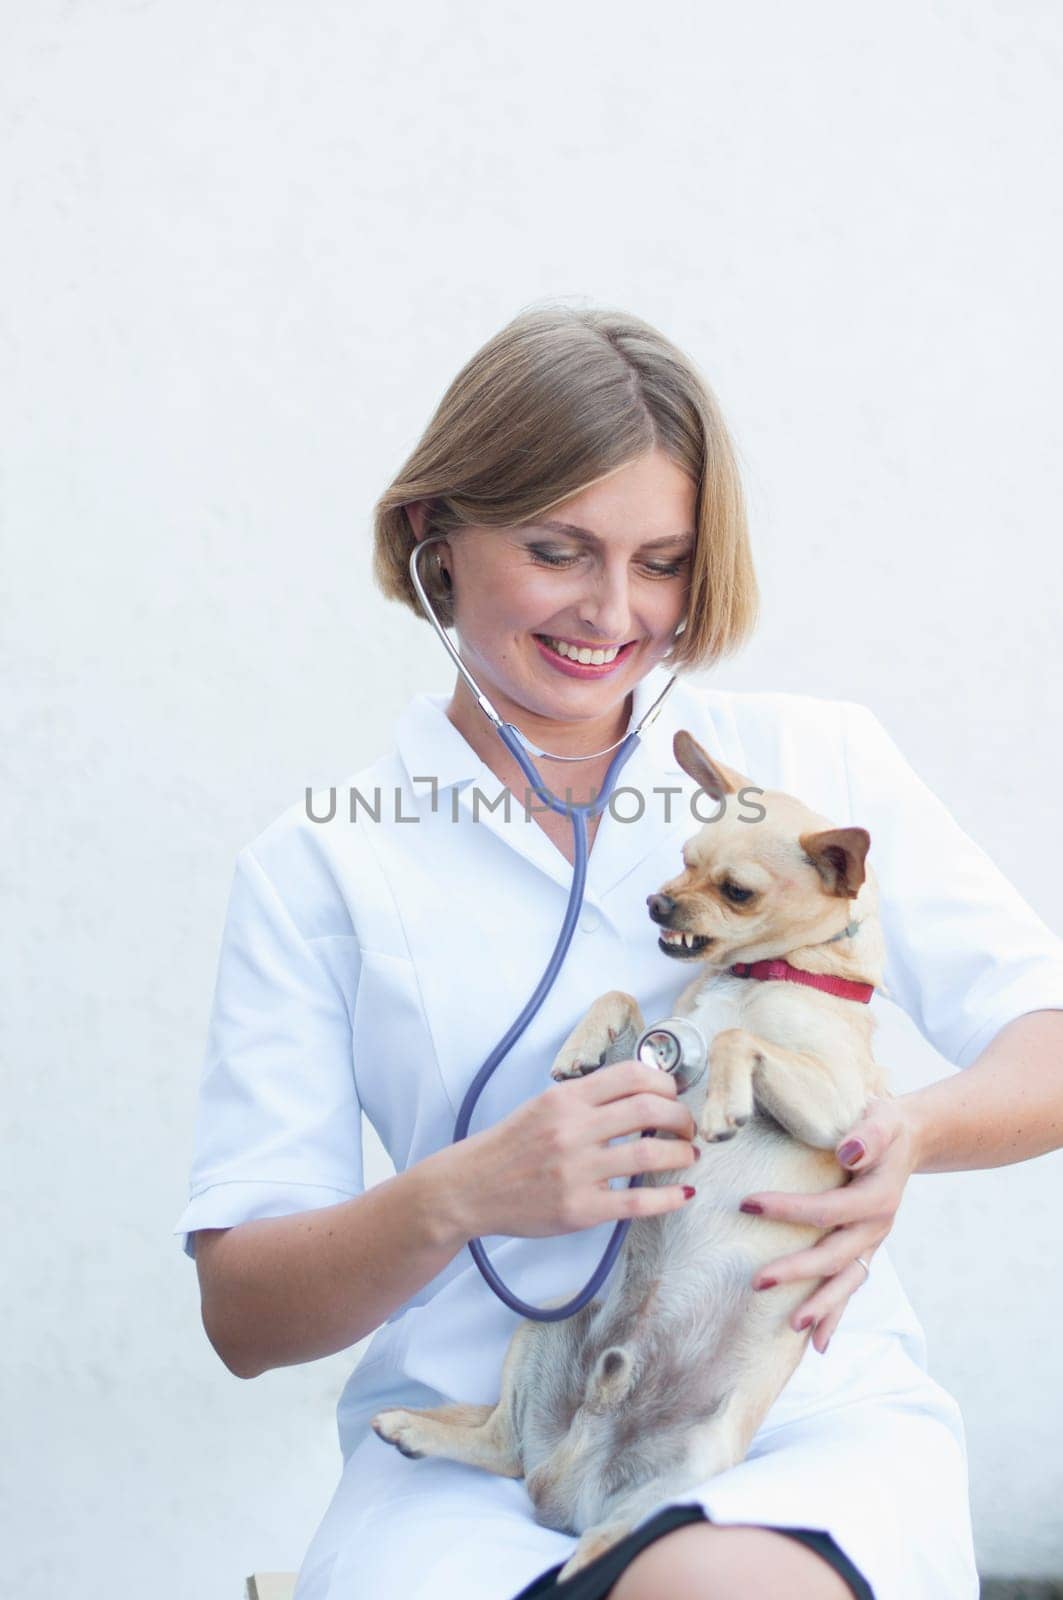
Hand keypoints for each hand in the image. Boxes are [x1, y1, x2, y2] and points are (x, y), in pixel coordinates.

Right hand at [451, 1060, 699, 1240]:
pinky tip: (682, 1194)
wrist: (470, 1188)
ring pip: (650, 1154)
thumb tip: (642, 1091)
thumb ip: (587, 1098)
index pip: (631, 1075)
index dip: (664, 1083)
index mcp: (565, 1098)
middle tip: (686, 1127)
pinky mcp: (581, 1209)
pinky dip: (669, 1198)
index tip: (672, 1095)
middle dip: (681, 1117)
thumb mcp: (544, 1105)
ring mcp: (577, 1171)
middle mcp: (573, 1130)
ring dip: (681, 1153)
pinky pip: (637, 1201)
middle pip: (650, 1110)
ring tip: (688, 1155)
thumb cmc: (510, 1146)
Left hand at [739, 1094, 918, 1352]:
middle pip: (834, 1257)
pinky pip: (850, 1287)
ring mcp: (871, 1243)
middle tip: (756, 1281)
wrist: (908, 1139)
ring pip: (845, 1283)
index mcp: (877, 1198)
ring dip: (820, 1307)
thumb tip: (848, 1152)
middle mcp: (876, 1227)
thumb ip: (867, 1135)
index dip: (788, 1210)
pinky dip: (835, 1314)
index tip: (747, 1204)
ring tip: (790, 1327)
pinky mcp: (864, 1249)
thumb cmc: (884, 1124)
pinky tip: (817, 1343)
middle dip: (797, 1271)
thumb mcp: (881, 1118)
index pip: (827, 1210)